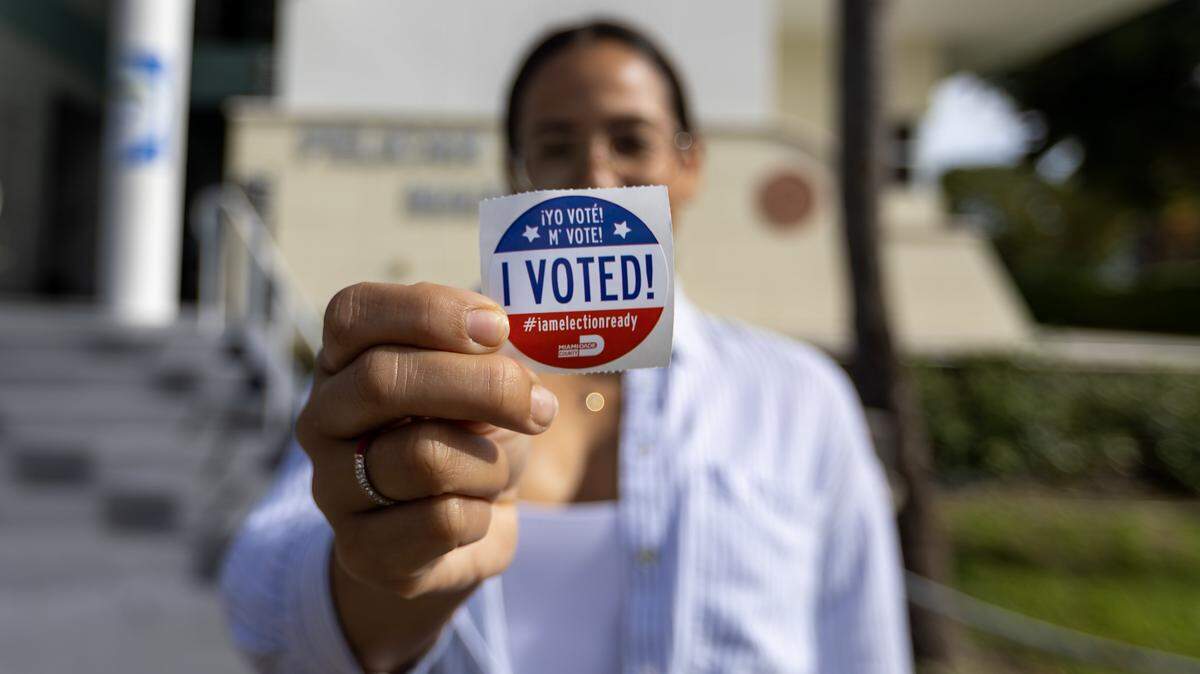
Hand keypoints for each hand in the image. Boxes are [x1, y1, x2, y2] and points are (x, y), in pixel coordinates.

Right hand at [296, 282, 557, 600]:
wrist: (460, 530)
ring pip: (423, 457)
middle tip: (538, 404)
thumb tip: (504, 358)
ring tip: (494, 469)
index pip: (355, 314)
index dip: (429, 312)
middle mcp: (324, 419)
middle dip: (481, 385)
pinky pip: (439, 521)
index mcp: (346, 360)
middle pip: (383, 381)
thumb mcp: (484, 384)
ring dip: (488, 462)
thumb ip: (486, 357)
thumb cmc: (472, 436)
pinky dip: (480, 515)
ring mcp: (333, 487)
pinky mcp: (361, 551)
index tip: (498, 328)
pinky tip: (474, 514)